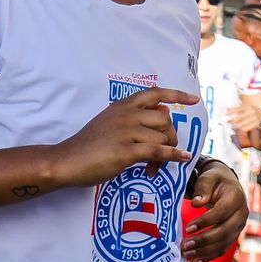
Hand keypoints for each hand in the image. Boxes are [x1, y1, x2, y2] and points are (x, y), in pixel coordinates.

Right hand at [53, 88, 199, 185]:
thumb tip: (162, 114)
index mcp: (122, 105)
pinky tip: (181, 158)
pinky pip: (158, 151)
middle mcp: (126, 114)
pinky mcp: (126, 151)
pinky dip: (173, 156)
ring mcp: (126, 131)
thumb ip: (133, 117)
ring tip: (152, 168)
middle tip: (163, 153)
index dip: (176, 95)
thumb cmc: (88, 144)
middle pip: (165, 120)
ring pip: (162, 138)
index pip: (154, 94)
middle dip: (170, 137)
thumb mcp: (110, 122)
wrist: (67, 160)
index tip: (193, 100)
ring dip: (165, 154)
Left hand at [183, 162, 246, 261]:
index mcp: (236, 197)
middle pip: (224, 231)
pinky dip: (209, 256)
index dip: (205, 221)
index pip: (221, 212)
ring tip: (187, 254)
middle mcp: (241, 214)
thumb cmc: (215, 180)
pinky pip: (223, 248)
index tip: (188, 228)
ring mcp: (239, 226)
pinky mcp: (233, 235)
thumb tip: (196, 202)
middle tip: (185, 245)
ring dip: (205, 251)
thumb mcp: (209, 177)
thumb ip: (203, 187)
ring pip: (224, 243)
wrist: (226, 184)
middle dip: (204, 240)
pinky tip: (195, 260)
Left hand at [226, 103, 260, 132]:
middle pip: (239, 117)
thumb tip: (226, 109)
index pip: (238, 109)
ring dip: (235, 125)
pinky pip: (247, 128)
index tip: (225, 113)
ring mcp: (254, 119)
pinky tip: (237, 129)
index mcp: (248, 107)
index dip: (231, 111)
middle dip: (232, 120)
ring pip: (242, 124)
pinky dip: (241, 129)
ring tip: (231, 126)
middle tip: (227, 121)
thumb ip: (236, 109)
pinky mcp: (256, 124)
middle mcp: (251, 112)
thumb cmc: (251, 110)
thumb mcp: (245, 107)